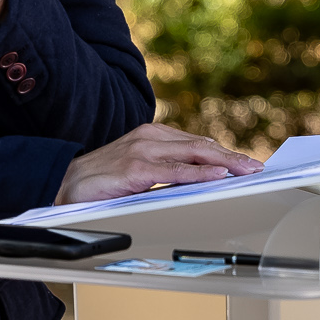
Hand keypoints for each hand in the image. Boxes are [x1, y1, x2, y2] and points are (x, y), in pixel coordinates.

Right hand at [55, 123, 262, 204]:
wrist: (63, 183)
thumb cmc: (103, 179)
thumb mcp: (141, 169)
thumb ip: (167, 169)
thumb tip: (201, 179)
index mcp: (154, 135)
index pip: (198, 143)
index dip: (225, 152)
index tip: (247, 162)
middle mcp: (151, 137)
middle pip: (201, 145)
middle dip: (232, 156)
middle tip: (256, 167)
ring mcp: (143, 151)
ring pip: (193, 154)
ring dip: (225, 162)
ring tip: (246, 170)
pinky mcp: (135, 168)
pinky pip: (174, 171)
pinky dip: (199, 173)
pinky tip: (217, 176)